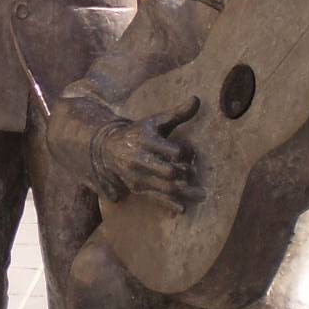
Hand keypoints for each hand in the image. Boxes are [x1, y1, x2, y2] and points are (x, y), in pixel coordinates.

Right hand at [100, 98, 202, 213]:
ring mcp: (138, 176)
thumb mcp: (155, 121)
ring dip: (183, 192)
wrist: (108, 149)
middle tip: (195, 174)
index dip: (182, 153)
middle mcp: (140, 159)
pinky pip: (155, 198)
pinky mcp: (137, 188)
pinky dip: (169, 204)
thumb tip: (197, 99)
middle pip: (167, 171)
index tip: (191, 152)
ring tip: (201, 195)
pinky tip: (182, 208)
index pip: (169, 149)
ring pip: (163, 187)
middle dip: (183, 174)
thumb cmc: (139, 133)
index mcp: (146, 140)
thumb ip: (177, 113)